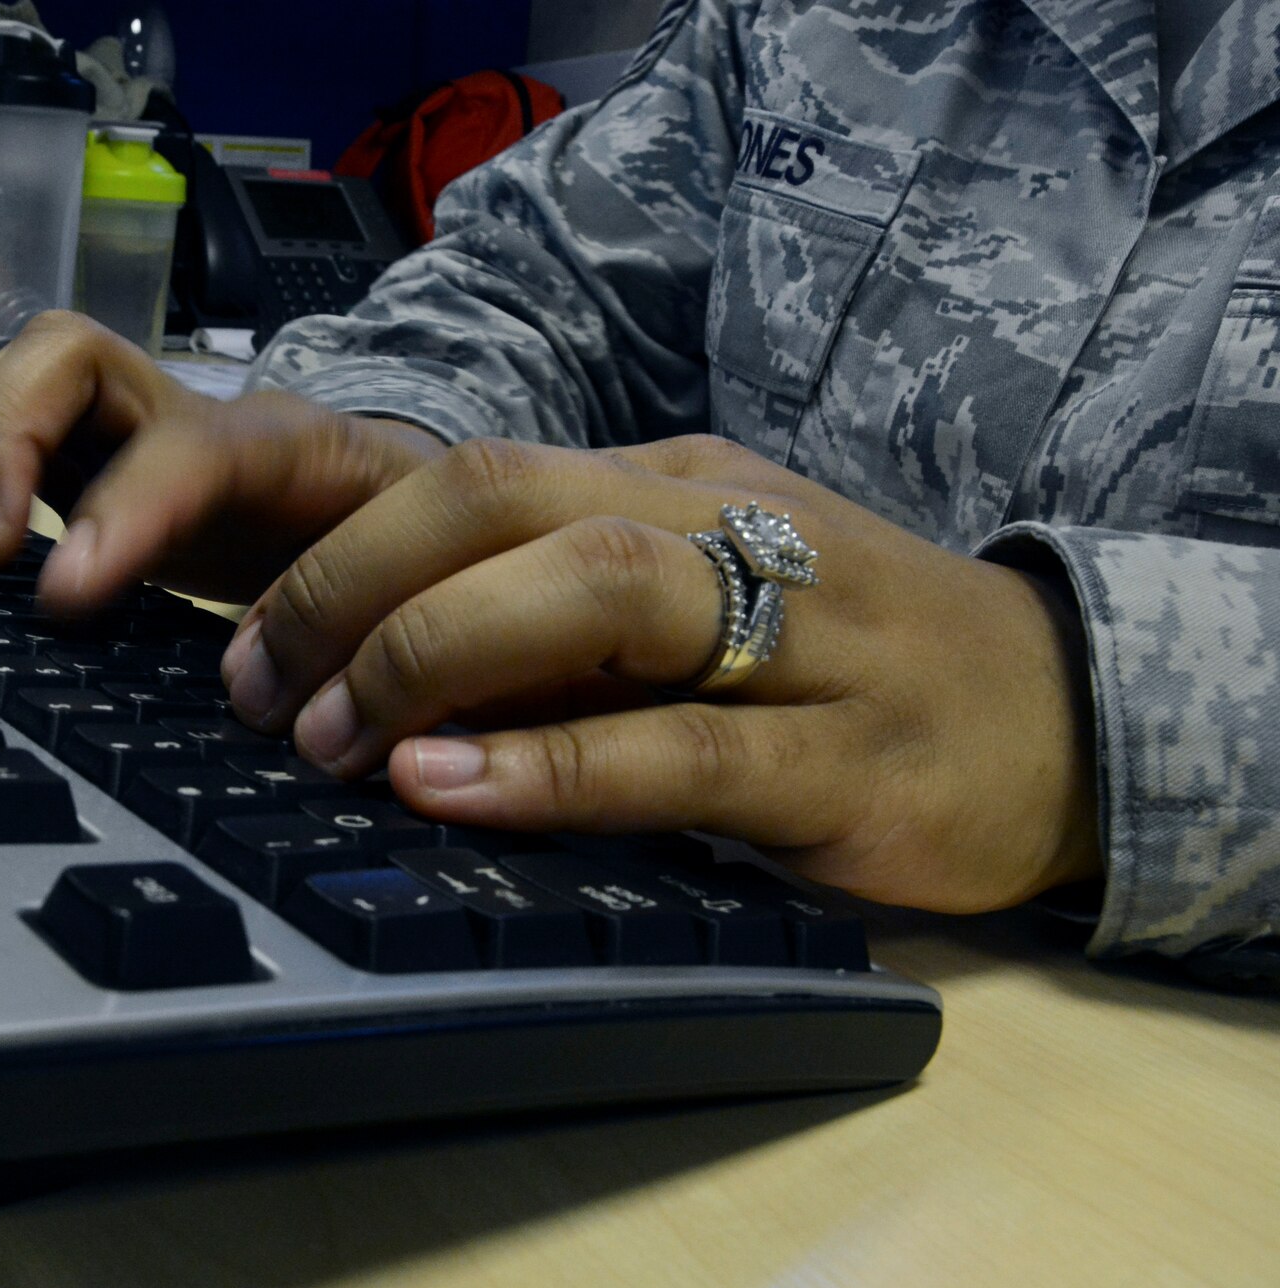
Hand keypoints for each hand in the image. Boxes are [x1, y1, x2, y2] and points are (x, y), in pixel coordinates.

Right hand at [0, 311, 446, 613]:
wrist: (394, 507)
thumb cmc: (405, 542)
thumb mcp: (413, 571)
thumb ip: (360, 609)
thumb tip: (282, 686)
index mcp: (286, 448)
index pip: (186, 453)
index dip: (117, 512)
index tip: (60, 597)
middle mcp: (191, 415)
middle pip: (73, 355)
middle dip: (3, 436)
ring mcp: (129, 429)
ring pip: (22, 377)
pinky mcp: (86, 461)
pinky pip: (0, 428)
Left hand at [220, 435, 1102, 913]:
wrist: (1066, 716)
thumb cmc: (848, 661)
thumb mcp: (699, 602)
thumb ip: (561, 618)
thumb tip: (372, 670)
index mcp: (675, 486)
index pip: (477, 474)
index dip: (339, 549)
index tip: (248, 644)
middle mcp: (730, 529)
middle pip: (512, 501)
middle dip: (353, 586)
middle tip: (257, 692)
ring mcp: (803, 635)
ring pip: (597, 589)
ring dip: (431, 654)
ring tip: (326, 737)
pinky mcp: (854, 759)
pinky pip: (687, 745)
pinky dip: (554, 763)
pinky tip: (449, 786)